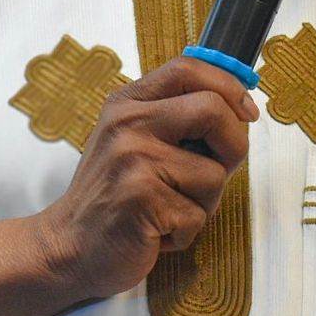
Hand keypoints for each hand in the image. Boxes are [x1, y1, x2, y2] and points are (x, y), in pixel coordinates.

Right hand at [30, 55, 257, 300]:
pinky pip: (197, 215)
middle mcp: (127, 123)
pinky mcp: (140, 198)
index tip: (246, 112)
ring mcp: (132, 159)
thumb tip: (240, 109)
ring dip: (203, 204)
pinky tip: (155, 232)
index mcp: (128, 103)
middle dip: (233, 147)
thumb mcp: (134, 141)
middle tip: (215, 174)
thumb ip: (176, 119)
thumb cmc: (113, 198)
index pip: (188, 67)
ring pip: (214, 173)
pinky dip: (185, 232)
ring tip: (167, 211)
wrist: (69, 248)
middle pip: (213, 109)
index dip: (229, 85)